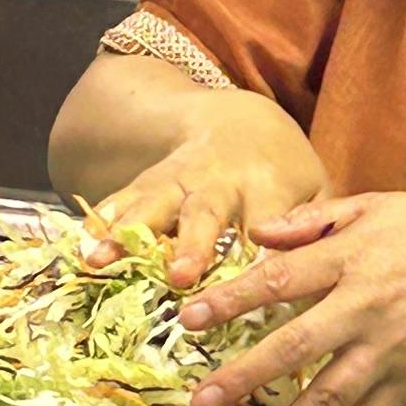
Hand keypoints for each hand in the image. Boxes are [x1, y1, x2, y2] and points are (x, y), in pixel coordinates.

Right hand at [86, 99, 332, 294]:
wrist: (237, 120)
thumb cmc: (283, 172)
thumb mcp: (314, 188)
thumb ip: (320, 227)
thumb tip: (328, 274)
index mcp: (268, 186)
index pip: (269, 223)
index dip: (264, 251)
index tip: (259, 286)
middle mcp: (220, 182)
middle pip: (204, 213)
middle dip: (190, 245)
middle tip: (178, 277)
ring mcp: (178, 180)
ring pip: (151, 204)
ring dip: (126, 233)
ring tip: (101, 261)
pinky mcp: (147, 181)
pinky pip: (119, 199)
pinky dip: (99, 220)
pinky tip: (78, 244)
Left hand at [182, 193, 405, 405]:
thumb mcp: (379, 206)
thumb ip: (315, 220)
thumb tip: (259, 234)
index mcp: (353, 258)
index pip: (279, 280)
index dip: (231, 300)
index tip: (188, 319)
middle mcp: (366, 307)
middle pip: (294, 346)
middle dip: (244, 377)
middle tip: (201, 400)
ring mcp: (391, 350)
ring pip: (329, 395)